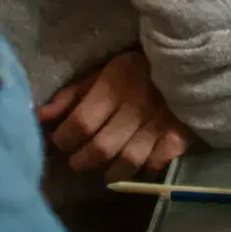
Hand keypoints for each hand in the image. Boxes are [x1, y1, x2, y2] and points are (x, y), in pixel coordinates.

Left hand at [38, 49, 192, 179]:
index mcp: (115, 85)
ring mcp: (160, 122)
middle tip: (78, 159)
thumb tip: (39, 117)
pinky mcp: (180, 134)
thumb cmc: (137, 69)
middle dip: (82, 161)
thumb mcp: (102, 73)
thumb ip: (72, 96)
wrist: (190, 60)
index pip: (81, 124)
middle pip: (101, 148)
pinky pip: (157, 162)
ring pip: (128, 161)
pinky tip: (140, 161)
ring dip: (111, 170)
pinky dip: (145, 166)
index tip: (61, 141)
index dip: (63, 139)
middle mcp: (136, 105)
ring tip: (106, 166)